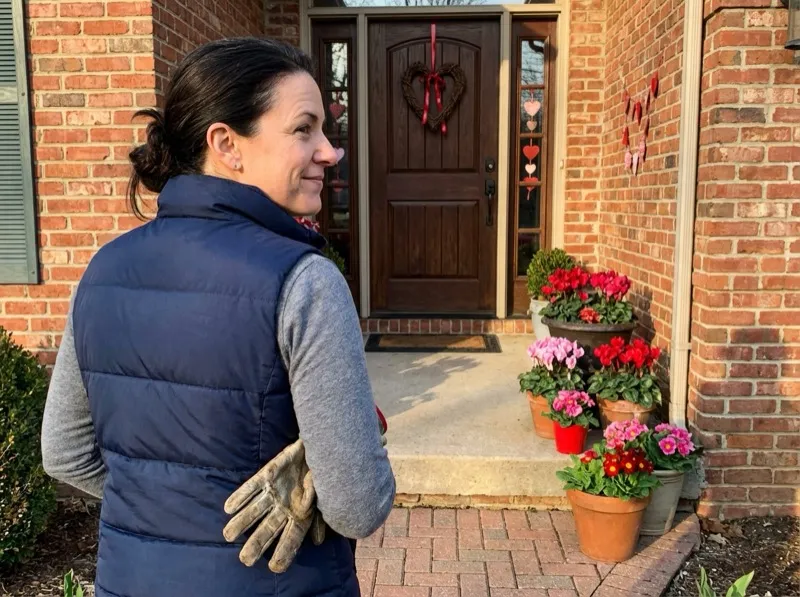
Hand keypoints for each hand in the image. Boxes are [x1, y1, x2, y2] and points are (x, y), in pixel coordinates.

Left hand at [222, 439, 322, 572]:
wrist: (318, 448)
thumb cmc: (323, 475)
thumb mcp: (325, 495)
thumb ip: (318, 515)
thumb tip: (317, 540)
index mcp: (299, 515)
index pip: (291, 538)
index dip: (284, 551)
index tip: (275, 567)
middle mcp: (283, 507)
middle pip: (268, 529)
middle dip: (257, 544)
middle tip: (245, 559)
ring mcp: (273, 493)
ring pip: (254, 511)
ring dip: (242, 523)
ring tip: (228, 535)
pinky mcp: (266, 476)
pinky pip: (251, 488)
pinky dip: (240, 497)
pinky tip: (229, 508)